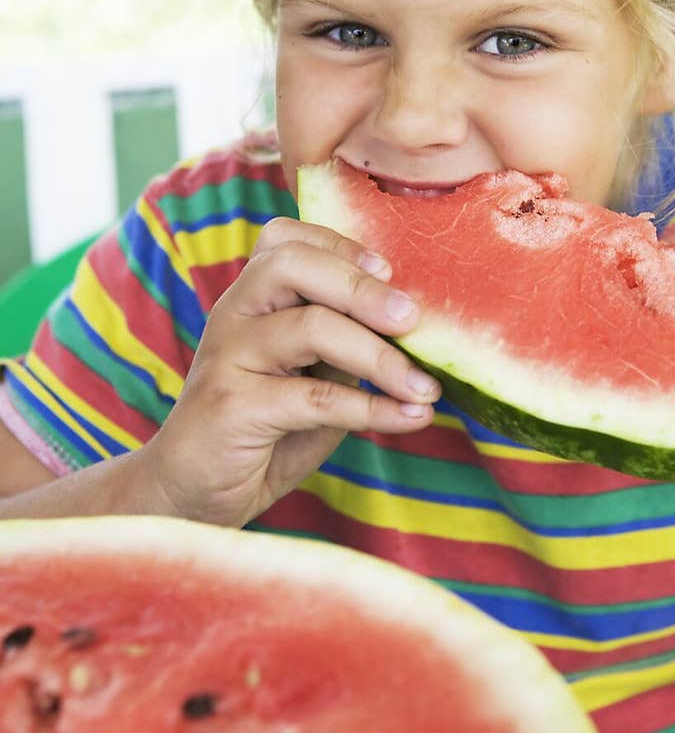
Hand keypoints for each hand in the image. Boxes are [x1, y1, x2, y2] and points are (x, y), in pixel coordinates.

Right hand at [141, 217, 440, 527]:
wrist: (191, 493)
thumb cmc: (262, 429)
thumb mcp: (309, 376)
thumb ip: (343, 344)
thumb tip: (414, 327)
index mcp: (251, 298)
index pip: (286, 239)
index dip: (341, 245)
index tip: (390, 272)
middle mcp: (234, 315)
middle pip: (294, 267)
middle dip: (362, 289)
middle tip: (413, 320)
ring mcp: (228, 357)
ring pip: (310, 328)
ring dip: (379, 357)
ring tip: (425, 387)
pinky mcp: (233, 407)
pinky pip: (315, 397)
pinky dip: (370, 407)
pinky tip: (409, 417)